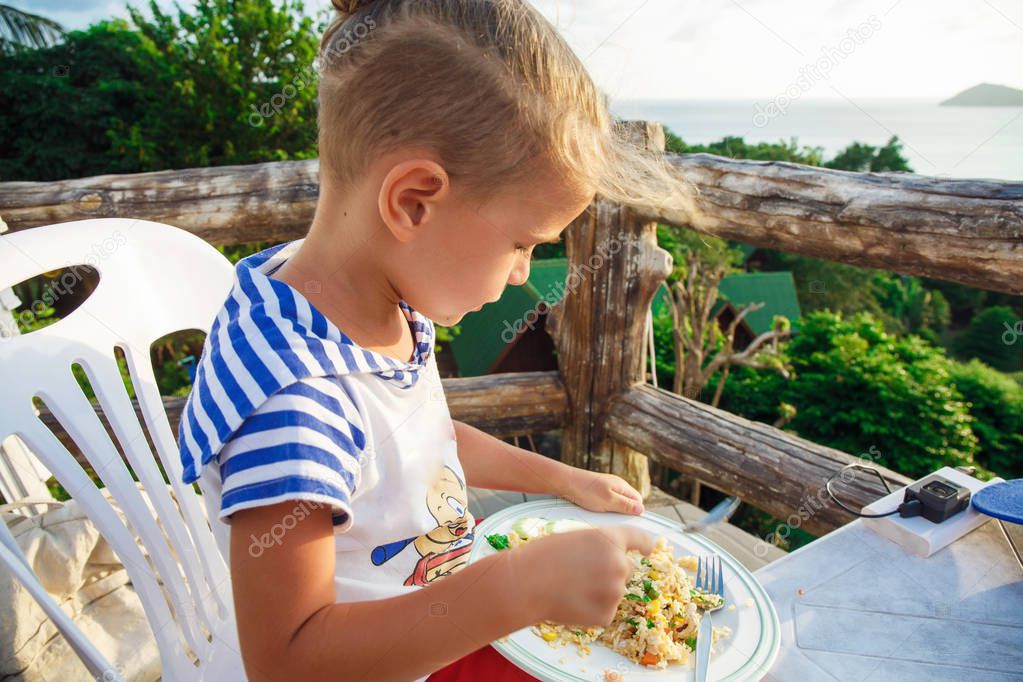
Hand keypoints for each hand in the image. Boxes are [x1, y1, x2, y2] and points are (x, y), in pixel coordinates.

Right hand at [517, 525, 654, 626]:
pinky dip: (592, 610)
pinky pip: (605, 612)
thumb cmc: (543, 556)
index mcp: (610, 540)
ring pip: (614, 592)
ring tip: (571, 589)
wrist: (526, 583)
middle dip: (612, 572)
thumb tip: (609, 558)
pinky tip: (572, 603)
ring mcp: (614, 592)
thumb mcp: (575, 538)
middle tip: (585, 575)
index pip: (639, 538)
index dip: (646, 543)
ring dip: (600, 592)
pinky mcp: (606, 615)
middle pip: (626, 569)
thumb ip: (599, 546)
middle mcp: (619, 564)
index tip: (650, 548)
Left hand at [560, 469, 645, 515]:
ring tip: (604, 517)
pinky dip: (603, 509)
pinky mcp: (597, 492)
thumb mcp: (608, 501)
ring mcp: (606, 488)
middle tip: (615, 521)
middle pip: (628, 502)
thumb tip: (641, 510)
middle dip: (624, 513)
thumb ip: (625, 506)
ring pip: (616, 503)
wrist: (565, 483)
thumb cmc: (586, 491)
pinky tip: (596, 513)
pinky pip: (606, 503)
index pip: (638, 500)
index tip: (628, 522)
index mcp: (622, 486)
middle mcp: (616, 485)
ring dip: (613, 512)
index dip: (636, 512)